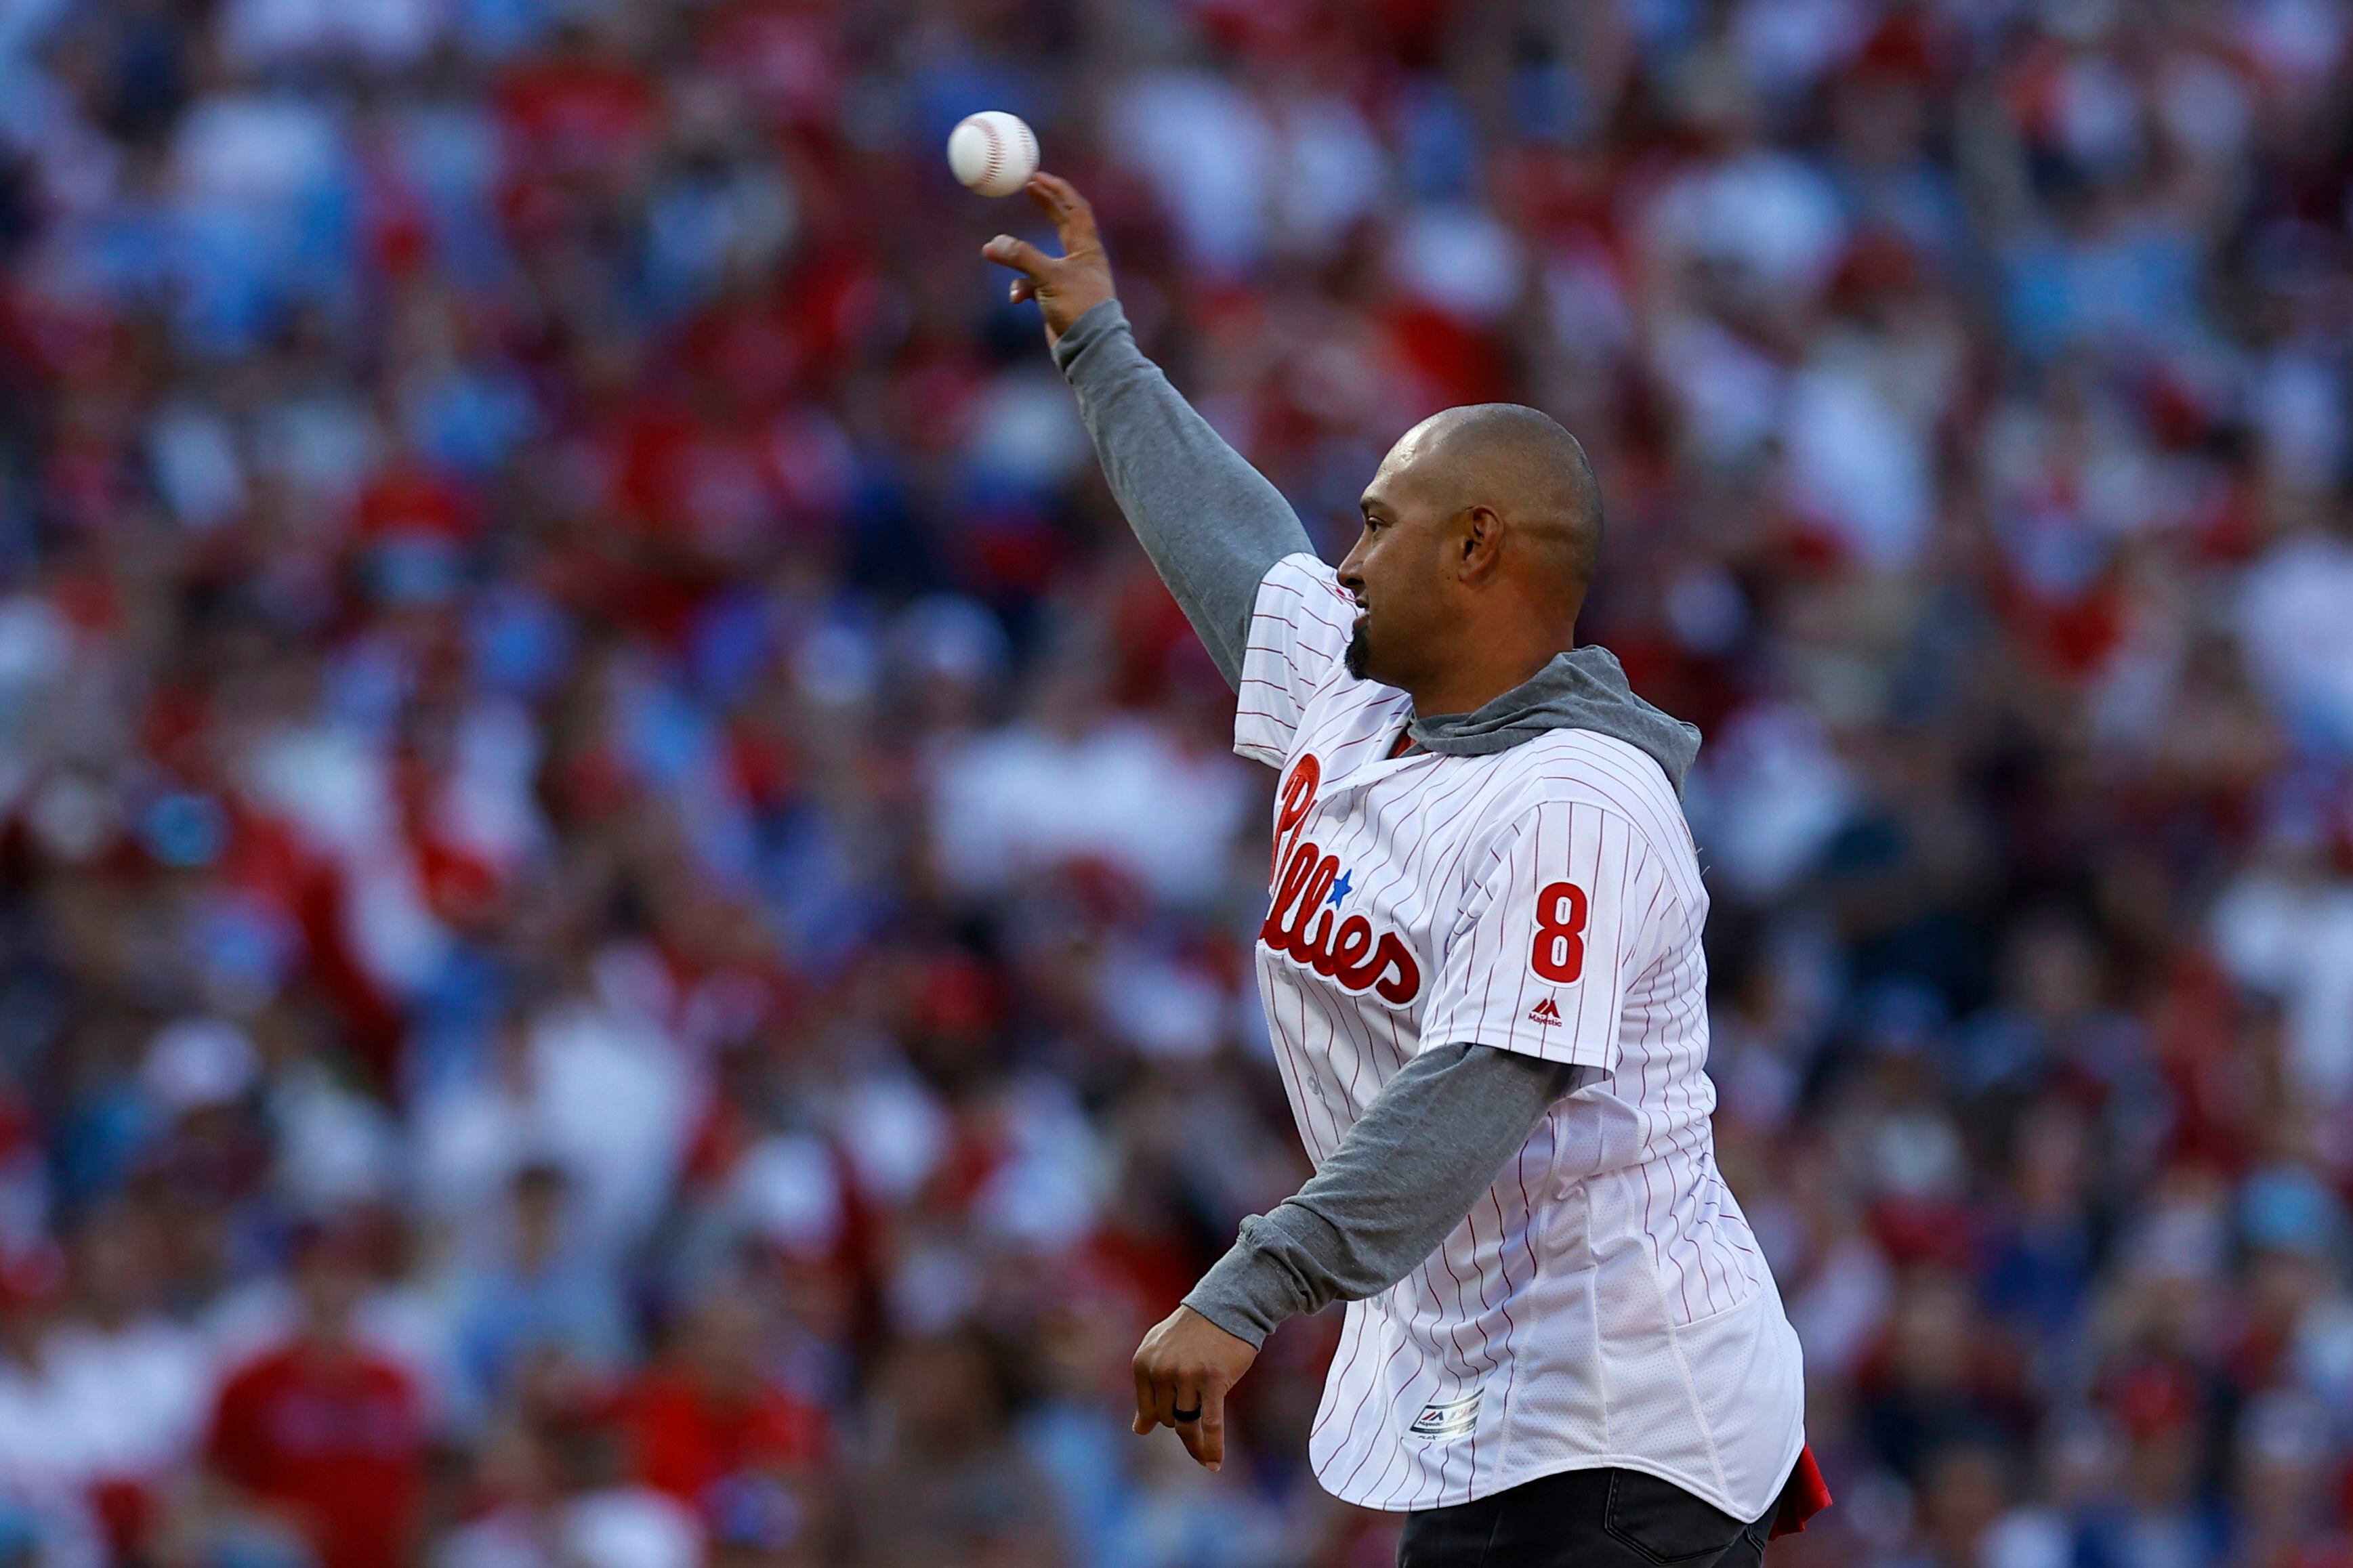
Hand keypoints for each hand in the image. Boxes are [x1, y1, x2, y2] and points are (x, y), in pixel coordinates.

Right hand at [981, 172, 1115, 347]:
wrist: (1089, 350)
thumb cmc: (1078, 309)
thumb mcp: (1048, 278)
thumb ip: (1021, 258)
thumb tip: (992, 245)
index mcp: (1087, 248)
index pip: (1075, 208)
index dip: (1057, 190)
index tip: (1037, 176)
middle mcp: (1080, 259)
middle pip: (1062, 222)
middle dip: (1045, 205)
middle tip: (1027, 186)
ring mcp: (1068, 278)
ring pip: (1040, 256)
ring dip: (1020, 256)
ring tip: (999, 251)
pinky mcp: (1057, 298)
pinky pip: (1033, 284)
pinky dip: (1021, 288)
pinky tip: (1016, 299)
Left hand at [1130, 1304, 1256, 1470]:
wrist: (1227, 1306)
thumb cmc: (1193, 1331)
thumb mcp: (1160, 1353)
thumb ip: (1147, 1389)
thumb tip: (1138, 1430)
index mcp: (1143, 1363)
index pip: (1149, 1410)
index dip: (1163, 1418)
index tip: (1176, 1423)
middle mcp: (1161, 1371)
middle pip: (1168, 1419)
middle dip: (1182, 1421)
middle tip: (1198, 1418)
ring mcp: (1187, 1376)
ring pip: (1188, 1423)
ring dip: (1197, 1440)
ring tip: (1204, 1457)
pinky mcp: (1213, 1381)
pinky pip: (1211, 1424)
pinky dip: (1212, 1447)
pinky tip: (1214, 1463)